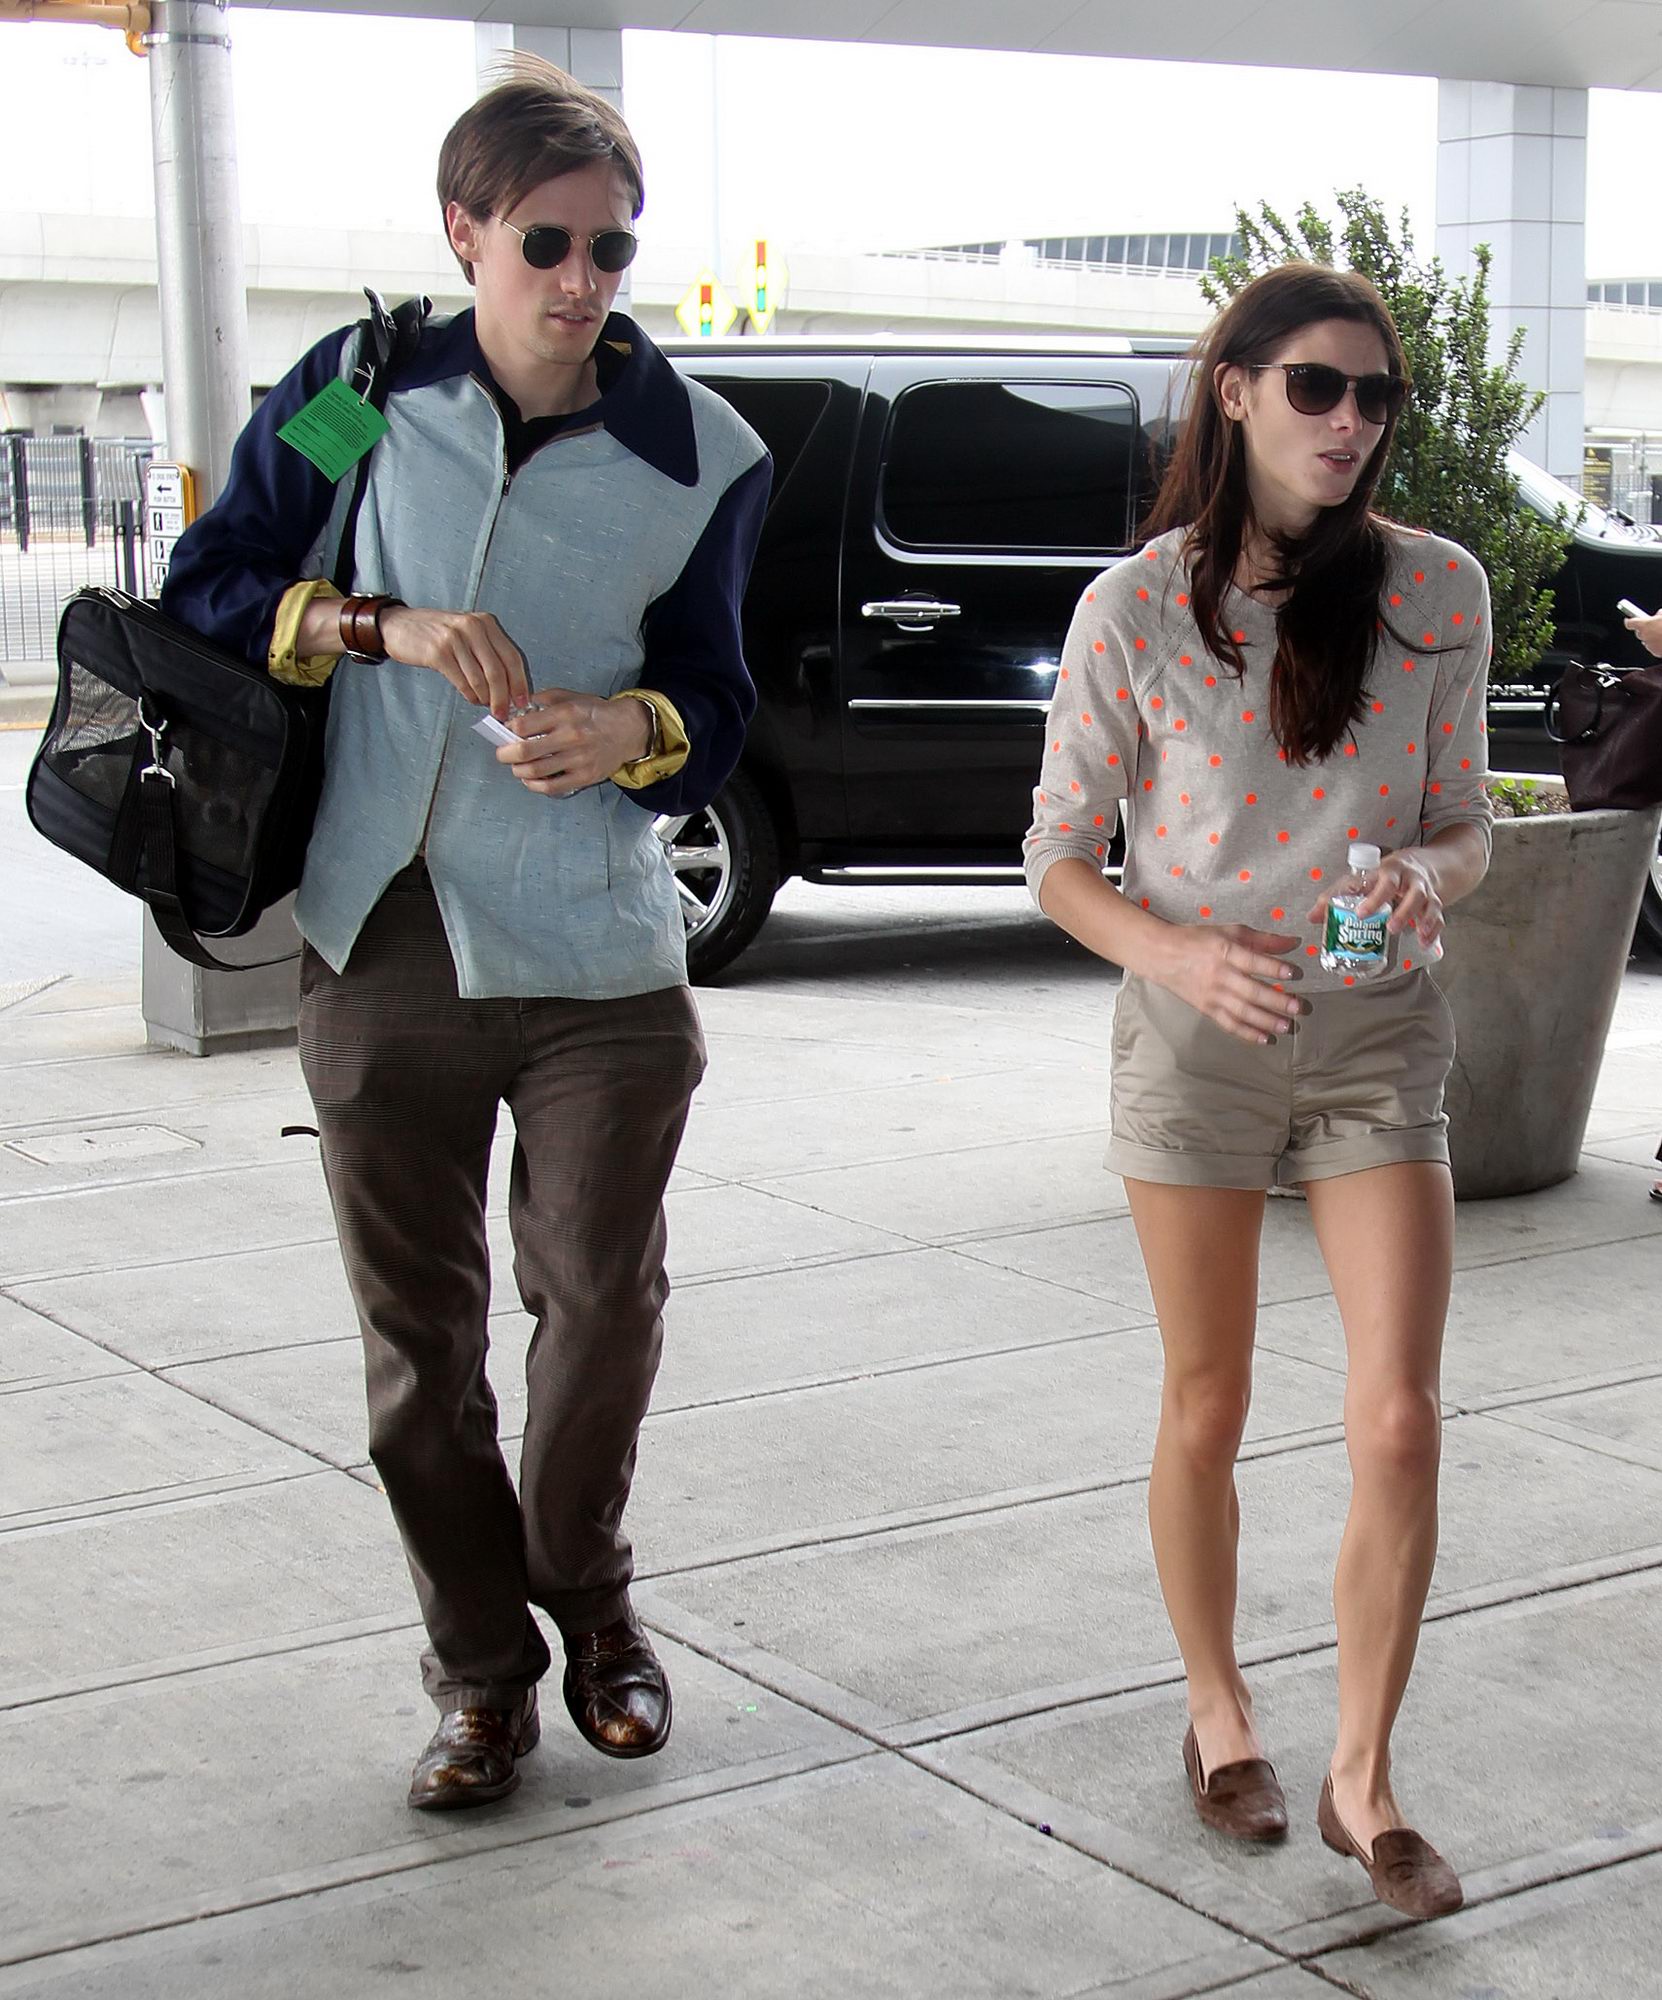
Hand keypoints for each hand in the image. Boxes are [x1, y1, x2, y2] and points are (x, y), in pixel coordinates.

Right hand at [378, 606, 529, 714]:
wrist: (399, 625)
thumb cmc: (435, 633)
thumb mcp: (467, 634)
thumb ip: (488, 654)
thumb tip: (509, 687)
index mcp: (485, 623)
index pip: (512, 657)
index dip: (519, 683)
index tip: (523, 701)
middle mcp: (472, 627)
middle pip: (498, 671)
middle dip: (504, 697)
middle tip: (503, 712)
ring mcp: (455, 639)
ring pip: (480, 680)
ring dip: (485, 698)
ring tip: (484, 704)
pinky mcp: (438, 653)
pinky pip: (462, 682)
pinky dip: (470, 695)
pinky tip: (471, 698)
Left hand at [497, 689, 652, 796]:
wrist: (628, 730)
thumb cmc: (597, 713)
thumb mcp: (571, 696)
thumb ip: (544, 700)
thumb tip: (518, 708)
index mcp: (564, 714)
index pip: (523, 726)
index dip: (508, 730)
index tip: (505, 732)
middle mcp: (570, 737)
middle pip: (525, 751)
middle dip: (505, 754)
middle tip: (502, 754)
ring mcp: (577, 759)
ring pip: (535, 771)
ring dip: (518, 771)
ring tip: (516, 767)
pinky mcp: (584, 776)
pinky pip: (552, 787)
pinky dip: (534, 785)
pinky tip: (530, 780)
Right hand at [1152, 923, 1303, 1045]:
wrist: (1163, 956)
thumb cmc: (1197, 941)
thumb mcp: (1230, 931)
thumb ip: (1262, 939)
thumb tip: (1292, 943)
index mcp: (1226, 952)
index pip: (1253, 962)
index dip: (1275, 968)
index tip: (1294, 973)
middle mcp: (1220, 975)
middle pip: (1251, 991)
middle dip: (1277, 1001)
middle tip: (1298, 1007)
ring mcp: (1212, 995)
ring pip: (1242, 1011)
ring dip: (1266, 1021)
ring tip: (1286, 1026)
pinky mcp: (1207, 1009)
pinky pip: (1229, 1024)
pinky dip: (1247, 1033)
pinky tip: (1265, 1038)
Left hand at [1307, 849, 1443, 948]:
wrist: (1426, 865)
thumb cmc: (1385, 875)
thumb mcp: (1363, 879)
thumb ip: (1337, 895)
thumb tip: (1311, 917)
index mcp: (1388, 871)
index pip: (1381, 882)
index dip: (1372, 898)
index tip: (1361, 914)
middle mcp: (1410, 879)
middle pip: (1411, 892)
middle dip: (1402, 910)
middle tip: (1390, 927)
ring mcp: (1425, 890)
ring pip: (1428, 903)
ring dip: (1423, 919)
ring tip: (1415, 934)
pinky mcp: (1436, 902)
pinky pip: (1439, 916)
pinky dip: (1434, 929)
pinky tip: (1425, 942)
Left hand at [1625, 610, 1661, 658]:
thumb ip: (1659, 615)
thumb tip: (1658, 615)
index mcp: (1645, 625)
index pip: (1631, 623)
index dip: (1629, 621)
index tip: (1628, 620)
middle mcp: (1645, 636)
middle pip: (1639, 633)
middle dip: (1644, 630)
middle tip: (1653, 626)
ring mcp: (1649, 645)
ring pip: (1646, 641)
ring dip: (1651, 637)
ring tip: (1661, 634)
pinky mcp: (1655, 652)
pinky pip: (1653, 647)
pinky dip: (1656, 644)